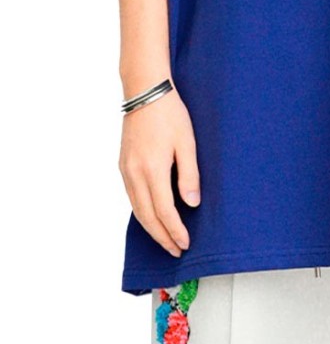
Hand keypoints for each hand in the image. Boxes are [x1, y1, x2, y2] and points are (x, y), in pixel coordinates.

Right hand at [119, 89, 200, 257]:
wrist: (145, 92)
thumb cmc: (170, 114)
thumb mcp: (187, 142)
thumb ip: (189, 175)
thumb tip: (192, 204)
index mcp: (152, 170)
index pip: (164, 211)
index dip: (175, 230)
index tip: (185, 243)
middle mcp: (134, 174)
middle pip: (147, 217)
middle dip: (162, 236)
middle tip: (176, 250)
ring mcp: (125, 170)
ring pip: (137, 209)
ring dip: (151, 228)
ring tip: (165, 239)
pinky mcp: (123, 166)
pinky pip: (132, 197)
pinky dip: (142, 212)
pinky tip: (151, 216)